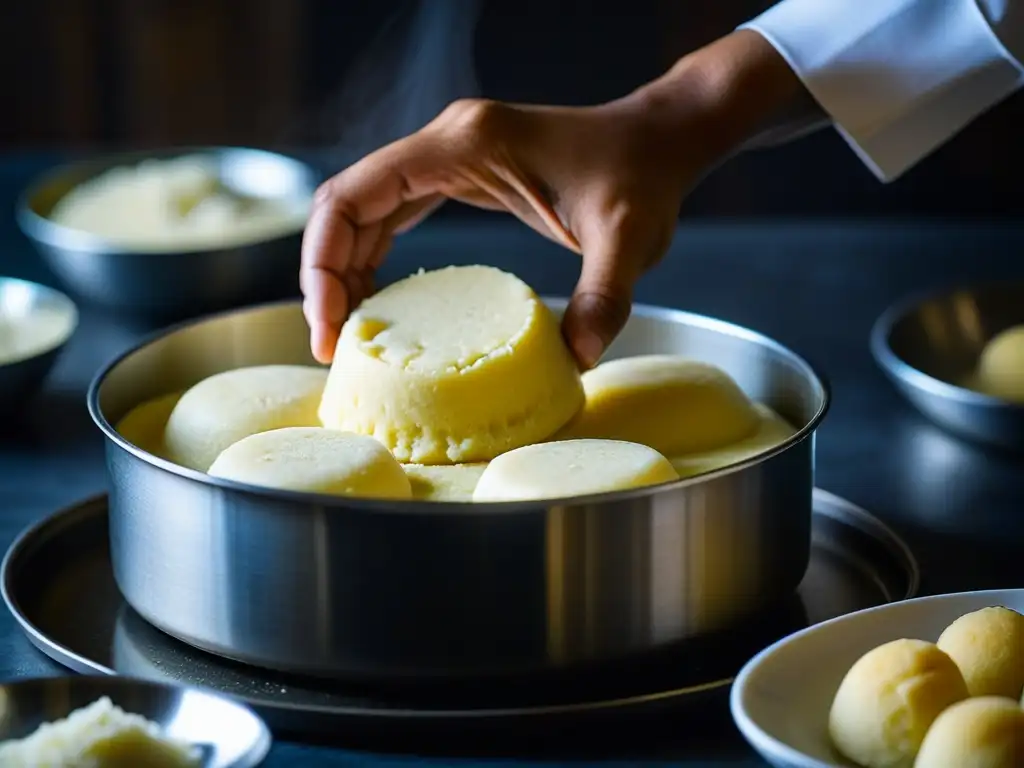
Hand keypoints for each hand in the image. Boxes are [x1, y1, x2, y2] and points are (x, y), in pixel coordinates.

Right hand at [300, 30, 803, 367]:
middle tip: (330, 344)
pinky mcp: (463, 174)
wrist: (661, 140)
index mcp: (466, 144)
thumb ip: (605, 296)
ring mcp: (451, 156)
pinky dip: (377, 260)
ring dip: (345, 269)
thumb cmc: (644, 177)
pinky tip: (382, 305)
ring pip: (364, 210)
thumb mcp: (630, 238)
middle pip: (346, 204)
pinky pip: (396, 215)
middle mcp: (446, 142)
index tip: (330, 324)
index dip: (324, 260)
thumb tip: (576, 361)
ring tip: (346, 335)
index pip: (355, 194)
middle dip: (326, 273)